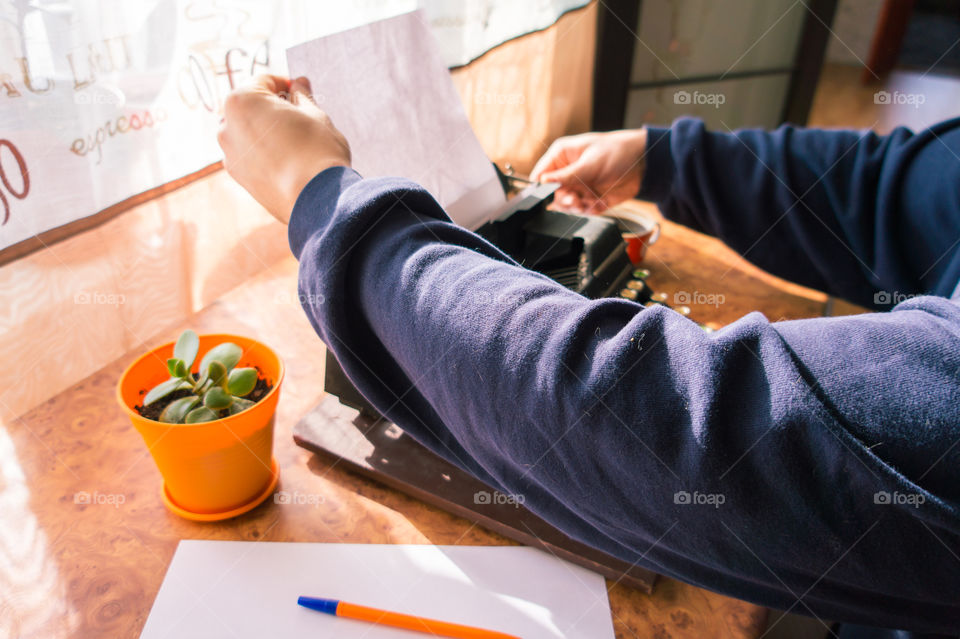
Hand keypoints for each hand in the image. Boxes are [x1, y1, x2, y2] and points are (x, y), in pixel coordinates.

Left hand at [217, 75, 350, 222]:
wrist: (316, 199)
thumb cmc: (317, 152)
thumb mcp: (315, 114)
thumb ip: (302, 96)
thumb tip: (299, 84)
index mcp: (242, 101)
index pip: (265, 81)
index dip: (288, 84)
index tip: (303, 93)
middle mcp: (227, 125)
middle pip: (252, 106)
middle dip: (274, 108)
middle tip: (301, 117)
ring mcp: (230, 153)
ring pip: (249, 132)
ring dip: (267, 131)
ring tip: (295, 143)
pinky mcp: (238, 177)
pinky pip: (250, 154)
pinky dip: (265, 153)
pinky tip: (289, 161)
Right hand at [530, 129, 646, 213]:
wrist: (643, 163)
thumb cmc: (618, 151)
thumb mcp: (590, 162)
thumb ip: (567, 175)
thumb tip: (544, 181)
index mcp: (562, 156)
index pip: (541, 174)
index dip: (542, 187)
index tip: (551, 194)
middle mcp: (567, 173)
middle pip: (553, 195)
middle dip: (565, 200)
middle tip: (575, 199)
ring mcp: (579, 186)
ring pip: (567, 206)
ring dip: (577, 207)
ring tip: (589, 201)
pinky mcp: (589, 199)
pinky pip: (583, 211)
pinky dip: (591, 209)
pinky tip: (600, 202)